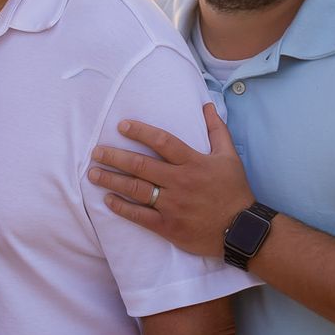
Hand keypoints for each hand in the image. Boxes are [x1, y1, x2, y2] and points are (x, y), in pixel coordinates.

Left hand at [87, 103, 254, 258]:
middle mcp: (180, 181)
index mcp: (193, 162)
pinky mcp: (168, 226)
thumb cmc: (234, 190)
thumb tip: (207, 106)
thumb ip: (216, 130)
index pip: (162, 141)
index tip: (121, 126)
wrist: (240, 229)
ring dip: (111, 180)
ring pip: (135, 189)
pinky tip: (108, 199)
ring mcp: (172, 205)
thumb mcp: (229, 156)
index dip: (140, 132)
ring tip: (93, 173)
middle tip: (96, 151)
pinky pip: (139, 215)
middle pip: (140, 165)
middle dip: (115, 157)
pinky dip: (121, 207)